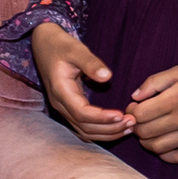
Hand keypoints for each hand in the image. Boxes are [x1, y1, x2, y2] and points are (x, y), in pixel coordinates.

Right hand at [31, 21, 133, 141]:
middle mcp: (60, 104)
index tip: (121, 114)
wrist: (45, 45)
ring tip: (129, 127)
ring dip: (107, 133)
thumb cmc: (61, 46)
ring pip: (85, 131)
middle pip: (84, 127)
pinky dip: (101, 130)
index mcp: (60, 91)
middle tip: (132, 122)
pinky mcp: (69, 108)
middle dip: (109, 128)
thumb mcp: (76, 49)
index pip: (81, 113)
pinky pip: (84, 127)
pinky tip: (117, 126)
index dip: (101, 118)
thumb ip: (90, 63)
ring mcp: (63, 108)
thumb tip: (107, 77)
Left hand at [124, 63, 177, 161]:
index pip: (140, 114)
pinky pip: (176, 158)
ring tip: (150, 129)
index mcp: (176, 99)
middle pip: (145, 132)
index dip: (131, 111)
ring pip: (157, 147)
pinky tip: (164, 141)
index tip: (134, 106)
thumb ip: (152, 83)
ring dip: (147, 141)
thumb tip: (134, 97)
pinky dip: (165, 153)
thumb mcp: (176, 72)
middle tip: (140, 119)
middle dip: (136, 126)